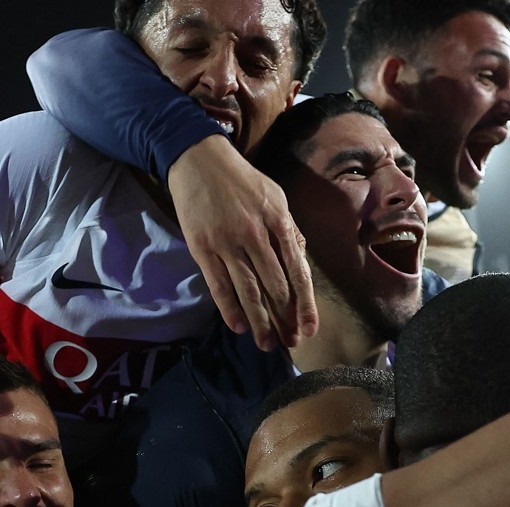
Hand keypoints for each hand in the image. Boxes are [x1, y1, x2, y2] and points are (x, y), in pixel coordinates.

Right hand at [167, 135, 317, 351]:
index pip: (297, 272)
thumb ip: (289, 232)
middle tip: (289, 343)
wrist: (199, 159)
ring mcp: (228, 243)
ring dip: (260, 322)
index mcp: (279, 222)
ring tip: (266, 344)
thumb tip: (300, 261)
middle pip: (275, 287)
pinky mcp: (203, 248)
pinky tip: (239, 327)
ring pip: (249, 291)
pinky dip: (230, 308)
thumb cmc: (242, 182)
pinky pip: (219, 285)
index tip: (310, 329)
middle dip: (285, 319)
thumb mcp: (275, 198)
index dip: (305, 304)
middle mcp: (256, 235)